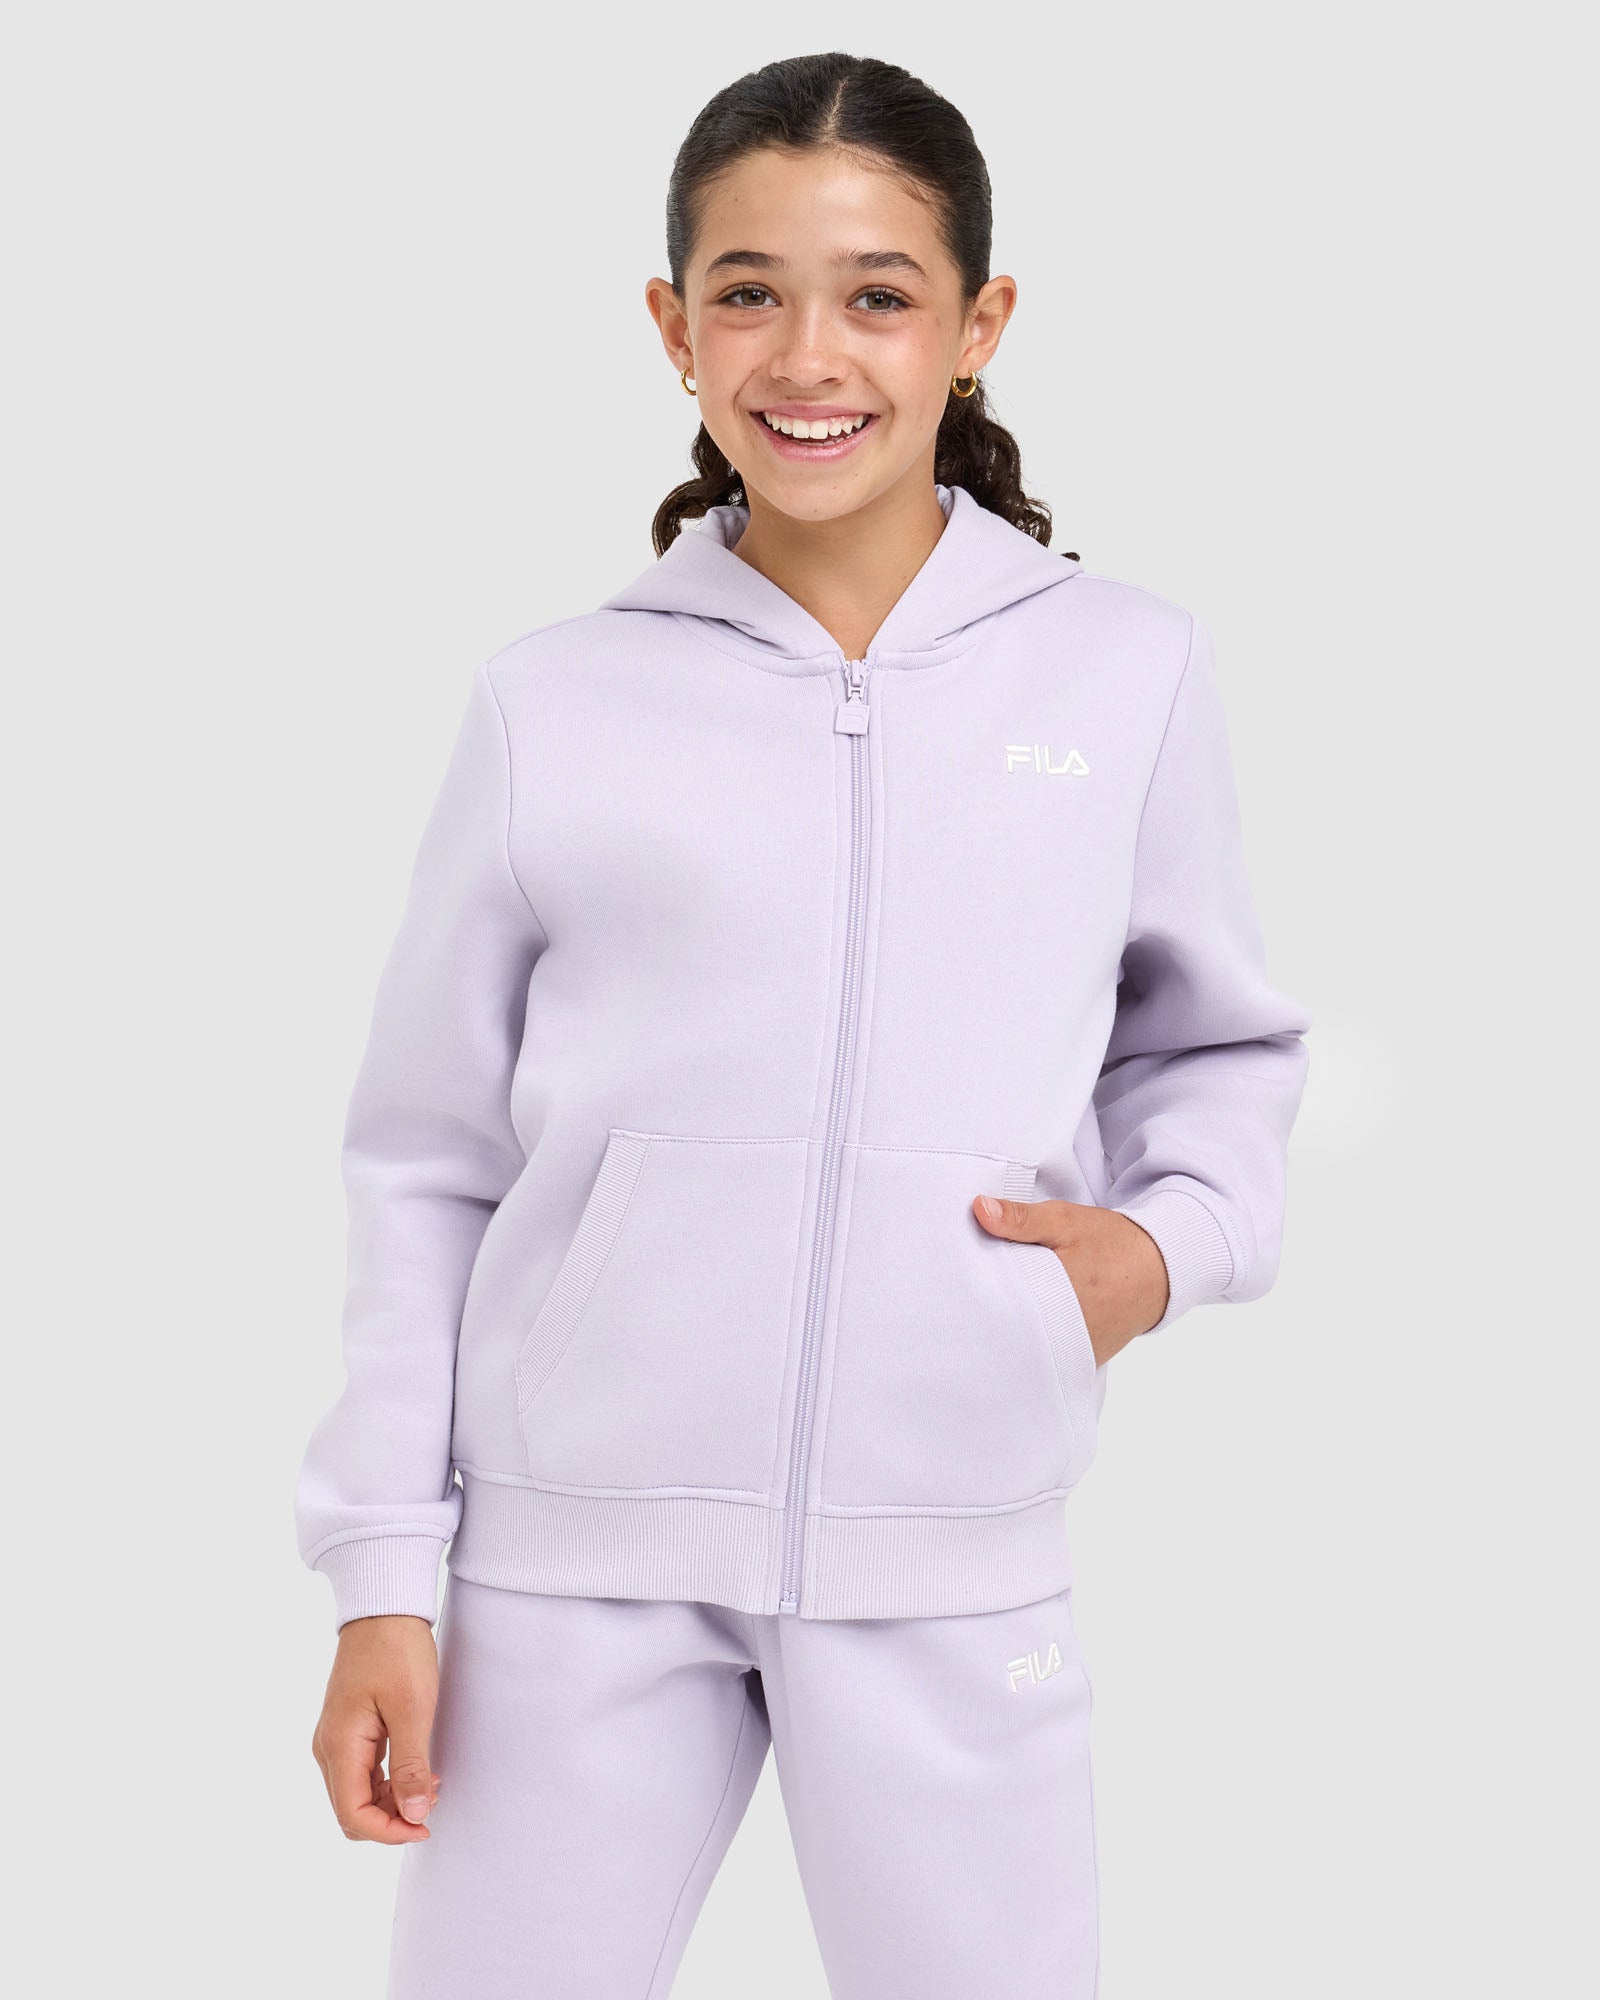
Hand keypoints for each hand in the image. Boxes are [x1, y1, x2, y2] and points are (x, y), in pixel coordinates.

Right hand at [311, 1614, 441, 1844]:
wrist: (384, 1609)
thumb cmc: (398, 1652)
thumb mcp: (412, 1709)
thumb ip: (411, 1766)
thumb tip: (413, 1816)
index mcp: (339, 1745)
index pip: (352, 1815)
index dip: (388, 1832)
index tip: (425, 1826)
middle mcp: (329, 1748)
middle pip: (352, 1810)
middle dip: (392, 1818)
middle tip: (432, 1800)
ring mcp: (336, 1739)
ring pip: (358, 1794)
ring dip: (392, 1801)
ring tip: (431, 1784)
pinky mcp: (348, 1730)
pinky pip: (363, 1773)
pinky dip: (389, 1782)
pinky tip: (418, 1770)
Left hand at [972, 1193, 1169, 1364]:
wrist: (1159, 1269)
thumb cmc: (1111, 1243)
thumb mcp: (1065, 1221)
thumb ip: (1021, 1219)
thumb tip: (979, 1209)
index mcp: (1057, 1296)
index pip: (1002, 1304)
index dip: (980, 1294)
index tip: (962, 1283)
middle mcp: (1066, 1332)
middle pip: (1012, 1331)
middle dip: (993, 1315)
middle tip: (972, 1300)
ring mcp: (1077, 1350)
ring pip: (1030, 1347)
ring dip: (1015, 1331)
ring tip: (997, 1313)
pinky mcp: (1085, 1359)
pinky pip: (1051, 1356)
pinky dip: (1037, 1342)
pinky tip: (1027, 1324)